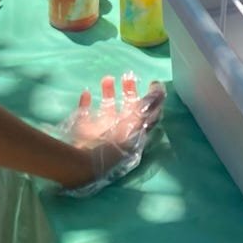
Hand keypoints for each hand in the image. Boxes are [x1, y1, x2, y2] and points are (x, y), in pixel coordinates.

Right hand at [60, 73, 165, 195]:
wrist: (88, 164)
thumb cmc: (116, 144)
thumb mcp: (138, 124)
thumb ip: (148, 107)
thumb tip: (159, 91)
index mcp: (135, 132)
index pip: (148, 114)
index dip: (153, 99)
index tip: (153, 82)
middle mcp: (120, 132)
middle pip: (128, 109)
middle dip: (130, 92)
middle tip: (128, 77)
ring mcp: (102, 132)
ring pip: (107, 109)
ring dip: (108, 93)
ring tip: (108, 78)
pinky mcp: (83, 132)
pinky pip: (84, 115)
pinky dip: (85, 103)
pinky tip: (86, 93)